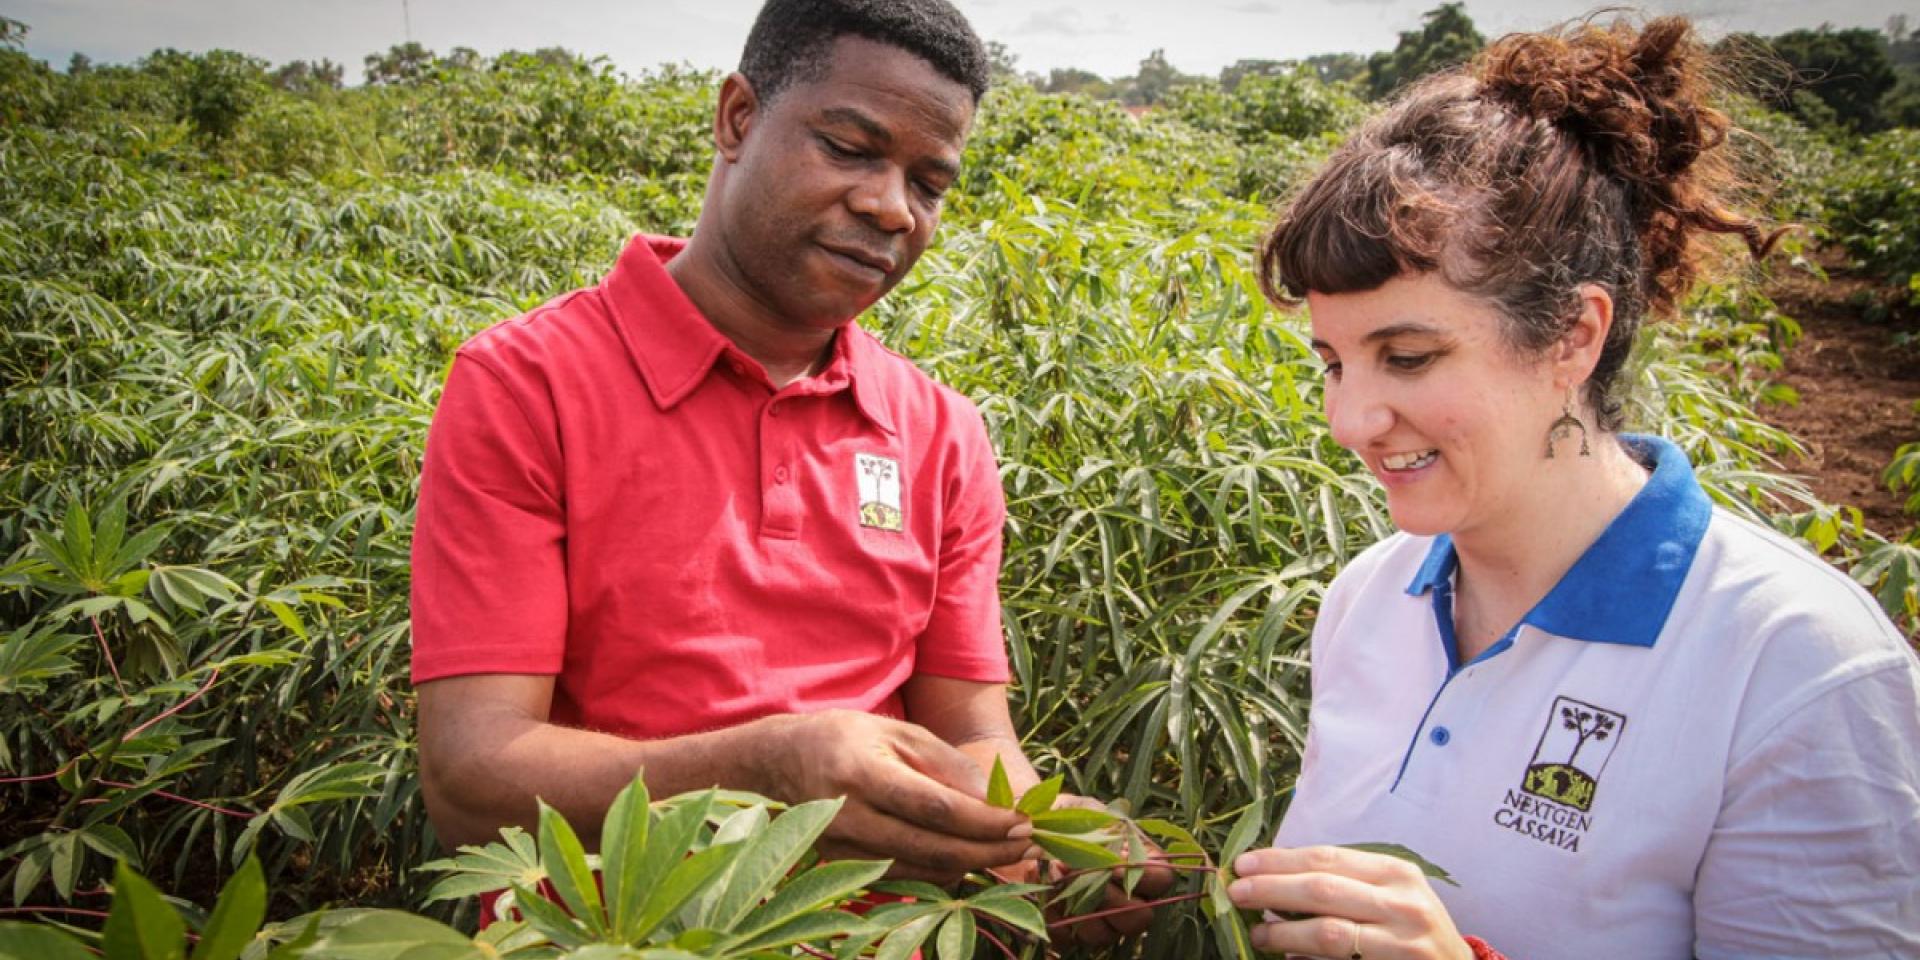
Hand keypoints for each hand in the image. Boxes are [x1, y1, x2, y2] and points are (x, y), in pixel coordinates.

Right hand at [757, 710, 1033, 883]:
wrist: (777, 763)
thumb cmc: (845, 738)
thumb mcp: (896, 731)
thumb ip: (946, 762)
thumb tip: (995, 798)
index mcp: (862, 773)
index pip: (936, 809)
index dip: (984, 821)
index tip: (1023, 821)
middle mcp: (849, 817)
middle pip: (933, 847)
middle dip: (988, 850)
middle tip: (1028, 842)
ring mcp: (842, 849)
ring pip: (921, 869)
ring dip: (971, 864)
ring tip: (1009, 850)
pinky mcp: (842, 867)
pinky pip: (904, 876)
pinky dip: (941, 870)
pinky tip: (968, 857)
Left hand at [993, 795, 1175, 948]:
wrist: (1028, 829)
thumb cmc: (1066, 815)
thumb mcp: (1084, 810)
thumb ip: (1094, 824)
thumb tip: (1093, 847)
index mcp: (1143, 865)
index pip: (1162, 879)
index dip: (1141, 875)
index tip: (1111, 863)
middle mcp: (1129, 900)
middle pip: (1139, 917)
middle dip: (1106, 896)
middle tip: (1075, 869)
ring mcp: (1101, 921)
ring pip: (1103, 935)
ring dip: (1076, 905)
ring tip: (1052, 872)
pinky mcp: (1069, 933)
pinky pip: (1066, 939)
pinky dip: (1050, 915)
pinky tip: (1039, 883)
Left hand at [1227, 846, 1470, 959]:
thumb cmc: (1412, 927)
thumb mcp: (1389, 894)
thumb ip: (1344, 883)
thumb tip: (1273, 876)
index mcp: (1396, 872)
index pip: (1328, 859)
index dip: (1280, 860)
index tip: (1243, 864)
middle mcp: (1403, 903)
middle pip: (1324, 891)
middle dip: (1272, 890)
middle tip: (1236, 892)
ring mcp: (1404, 943)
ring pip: (1330, 934)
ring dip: (1284, 934)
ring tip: (1257, 934)